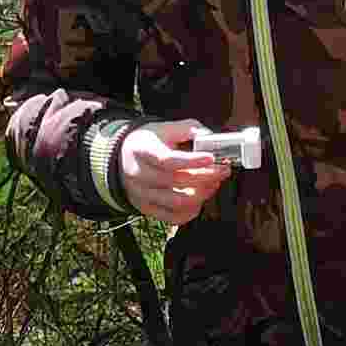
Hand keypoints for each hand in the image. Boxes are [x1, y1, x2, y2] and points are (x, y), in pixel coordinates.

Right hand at [118, 121, 233, 226]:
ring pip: (178, 202)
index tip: (212, 157)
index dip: (192, 161)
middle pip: (177, 181)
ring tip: (214, 183)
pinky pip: (173, 217)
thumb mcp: (163, 128)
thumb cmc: (147, 144)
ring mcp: (142, 195)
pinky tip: (200, 198)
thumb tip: (209, 137)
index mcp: (142, 151)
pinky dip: (192, 211)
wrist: (122, 159)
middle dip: (206, 176)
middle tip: (223, 170)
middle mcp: (139, 175)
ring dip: (202, 193)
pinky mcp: (147, 209)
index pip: (168, 160)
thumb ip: (188, 129)